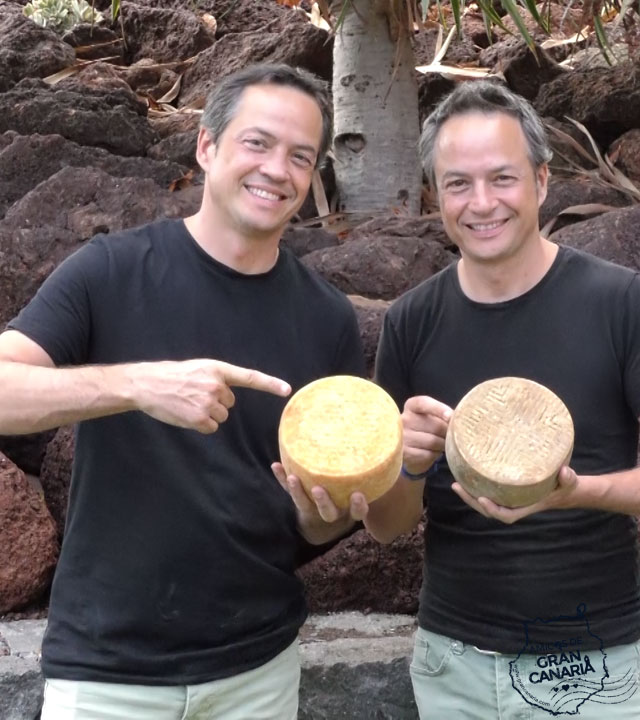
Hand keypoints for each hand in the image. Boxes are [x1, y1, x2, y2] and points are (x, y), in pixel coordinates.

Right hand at [130, 359, 290, 432]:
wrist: (147, 384)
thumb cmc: (172, 376)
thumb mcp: (198, 368)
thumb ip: (216, 378)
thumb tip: (227, 395)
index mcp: (217, 369)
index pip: (250, 377)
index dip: (270, 384)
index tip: (287, 390)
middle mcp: (216, 385)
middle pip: (230, 403)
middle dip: (216, 402)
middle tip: (195, 395)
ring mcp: (208, 402)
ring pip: (221, 416)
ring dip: (208, 414)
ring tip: (188, 404)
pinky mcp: (199, 418)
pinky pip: (211, 427)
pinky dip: (201, 425)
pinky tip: (186, 414)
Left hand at [271, 462, 367, 543]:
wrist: (323, 519)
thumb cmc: (352, 488)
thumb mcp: (365, 482)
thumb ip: (375, 465)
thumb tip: (393, 429)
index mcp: (350, 508)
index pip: (358, 512)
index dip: (358, 506)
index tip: (358, 495)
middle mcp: (333, 510)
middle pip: (329, 512)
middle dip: (324, 502)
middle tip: (320, 490)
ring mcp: (313, 507)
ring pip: (305, 504)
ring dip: (298, 492)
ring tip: (293, 478)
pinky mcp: (299, 499)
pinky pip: (287, 491)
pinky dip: (281, 478)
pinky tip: (276, 465)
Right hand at [402, 395, 452, 475]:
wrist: (408, 446)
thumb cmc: (425, 427)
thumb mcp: (431, 415)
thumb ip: (443, 414)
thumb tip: (456, 419)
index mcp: (411, 406)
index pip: (424, 403)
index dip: (438, 409)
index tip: (450, 416)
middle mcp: (404, 420)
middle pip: (435, 426)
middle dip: (448, 432)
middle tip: (451, 436)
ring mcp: (402, 437)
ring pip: (433, 442)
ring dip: (443, 445)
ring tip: (442, 444)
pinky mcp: (405, 453)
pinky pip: (428, 454)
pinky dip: (435, 455)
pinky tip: (433, 452)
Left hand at [451, 465, 578, 523]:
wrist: (562, 485)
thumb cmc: (564, 485)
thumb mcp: (570, 482)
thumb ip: (568, 479)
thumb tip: (565, 472)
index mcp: (526, 506)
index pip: (505, 515)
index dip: (493, 510)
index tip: (482, 499)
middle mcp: (513, 504)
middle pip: (488, 510)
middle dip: (472, 501)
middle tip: (456, 486)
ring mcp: (507, 498)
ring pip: (484, 501)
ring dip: (469, 494)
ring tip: (455, 483)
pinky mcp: (504, 490)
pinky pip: (486, 491)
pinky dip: (475, 486)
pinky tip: (464, 475)